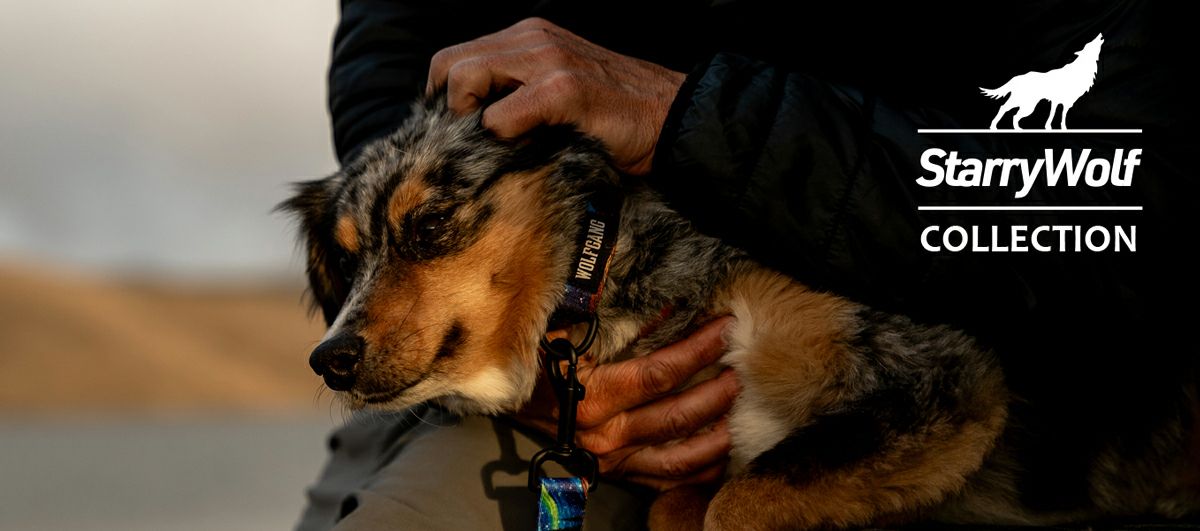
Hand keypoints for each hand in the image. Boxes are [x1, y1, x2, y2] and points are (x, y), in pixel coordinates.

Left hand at [426, 17, 685, 174]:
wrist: (673, 119)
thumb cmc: (616, 117)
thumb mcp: (559, 91)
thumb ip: (519, 94)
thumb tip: (469, 127)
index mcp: (529, 37)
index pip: (455, 58)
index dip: (448, 99)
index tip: (461, 133)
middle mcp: (533, 38)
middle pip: (448, 64)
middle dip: (448, 109)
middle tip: (470, 145)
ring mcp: (548, 60)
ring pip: (465, 79)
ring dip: (469, 122)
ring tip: (495, 148)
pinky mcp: (563, 90)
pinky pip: (500, 116)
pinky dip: (501, 137)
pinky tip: (526, 151)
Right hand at [516, 317, 737, 490]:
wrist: (502, 395)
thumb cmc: (534, 355)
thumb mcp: (567, 329)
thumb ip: (616, 320)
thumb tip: (670, 304)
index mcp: (592, 396)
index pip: (658, 374)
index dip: (697, 350)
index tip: (725, 327)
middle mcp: (605, 434)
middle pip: (677, 416)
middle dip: (718, 392)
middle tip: (745, 369)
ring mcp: (611, 459)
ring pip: (678, 457)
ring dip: (718, 437)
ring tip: (744, 413)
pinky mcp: (614, 472)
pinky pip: (664, 479)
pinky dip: (697, 471)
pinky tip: (723, 456)